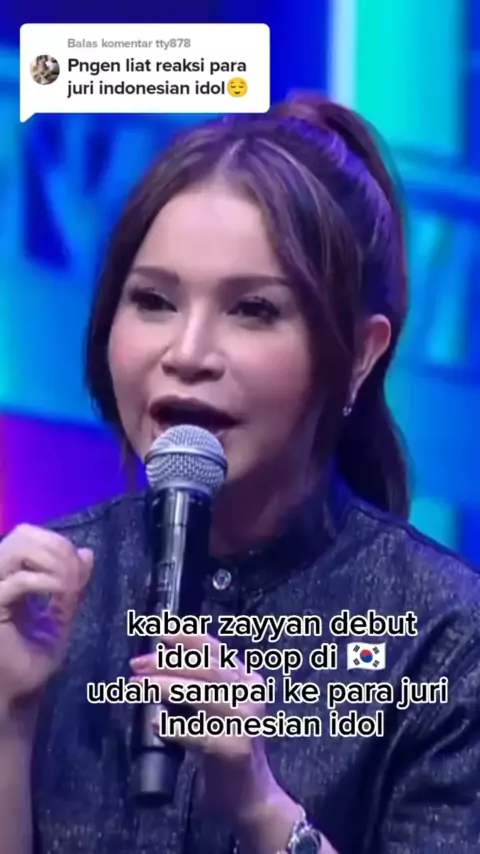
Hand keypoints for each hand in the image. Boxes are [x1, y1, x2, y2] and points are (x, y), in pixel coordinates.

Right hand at [0, 524, 93, 719]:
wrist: (13, 697)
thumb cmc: (27, 664)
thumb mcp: (58, 620)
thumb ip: (71, 587)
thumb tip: (87, 553)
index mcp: (8, 576)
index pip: (29, 536)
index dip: (59, 544)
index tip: (81, 570)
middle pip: (22, 533)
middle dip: (58, 547)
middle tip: (76, 576)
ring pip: (17, 546)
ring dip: (53, 561)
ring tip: (69, 586)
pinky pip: (19, 580)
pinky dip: (48, 582)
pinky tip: (62, 596)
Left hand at [129, 631, 284, 830]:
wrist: (252, 797)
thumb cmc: (228, 749)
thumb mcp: (220, 708)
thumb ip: (201, 686)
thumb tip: (158, 664)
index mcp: (247, 681)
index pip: (216, 649)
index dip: (186, 637)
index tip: (158, 633)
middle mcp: (249, 696)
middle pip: (206, 667)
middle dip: (168, 662)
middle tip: (137, 665)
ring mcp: (243, 722)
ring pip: (201, 693)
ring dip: (166, 686)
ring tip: (139, 686)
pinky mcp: (233, 750)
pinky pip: (198, 734)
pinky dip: (174, 727)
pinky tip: (156, 723)